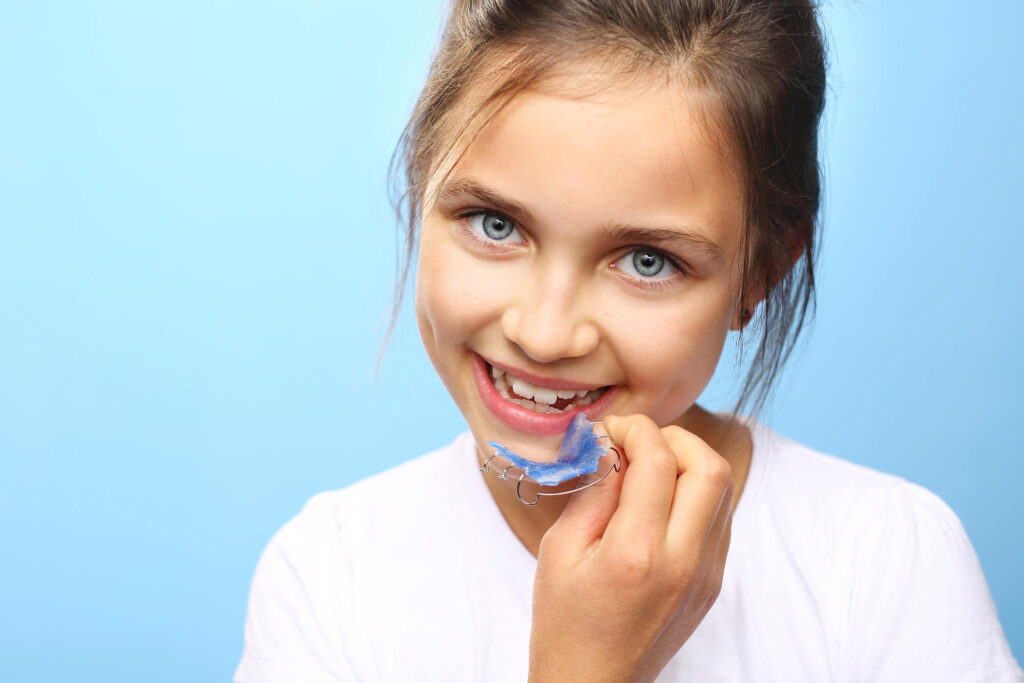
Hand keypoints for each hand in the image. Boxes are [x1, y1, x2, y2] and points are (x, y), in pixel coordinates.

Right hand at [528, 414, 733, 682]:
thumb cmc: (564, 622)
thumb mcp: (560, 550)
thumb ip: (593, 491)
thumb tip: (612, 444)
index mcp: (637, 553)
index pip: (659, 462)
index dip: (635, 429)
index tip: (612, 430)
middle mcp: (683, 562)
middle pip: (709, 467)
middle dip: (674, 438)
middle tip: (638, 443)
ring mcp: (706, 575)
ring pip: (722, 490)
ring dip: (688, 463)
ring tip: (647, 470)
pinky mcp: (713, 583)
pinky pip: (719, 518)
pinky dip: (695, 494)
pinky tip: (660, 502)